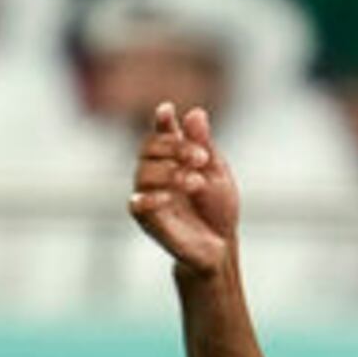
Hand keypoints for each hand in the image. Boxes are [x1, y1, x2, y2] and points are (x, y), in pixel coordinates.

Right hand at [130, 102, 242, 274]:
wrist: (220, 246)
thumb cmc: (217, 208)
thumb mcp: (217, 172)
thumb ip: (203, 145)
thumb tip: (195, 113)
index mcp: (173, 158)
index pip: (161, 133)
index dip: (162, 121)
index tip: (167, 110)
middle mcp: (156, 173)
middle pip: (149, 148)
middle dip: (174, 147)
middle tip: (201, 157)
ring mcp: (148, 195)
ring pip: (143, 173)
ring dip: (170, 172)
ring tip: (195, 182)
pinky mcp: (147, 220)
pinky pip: (137, 204)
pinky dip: (150, 197)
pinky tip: (169, 197)